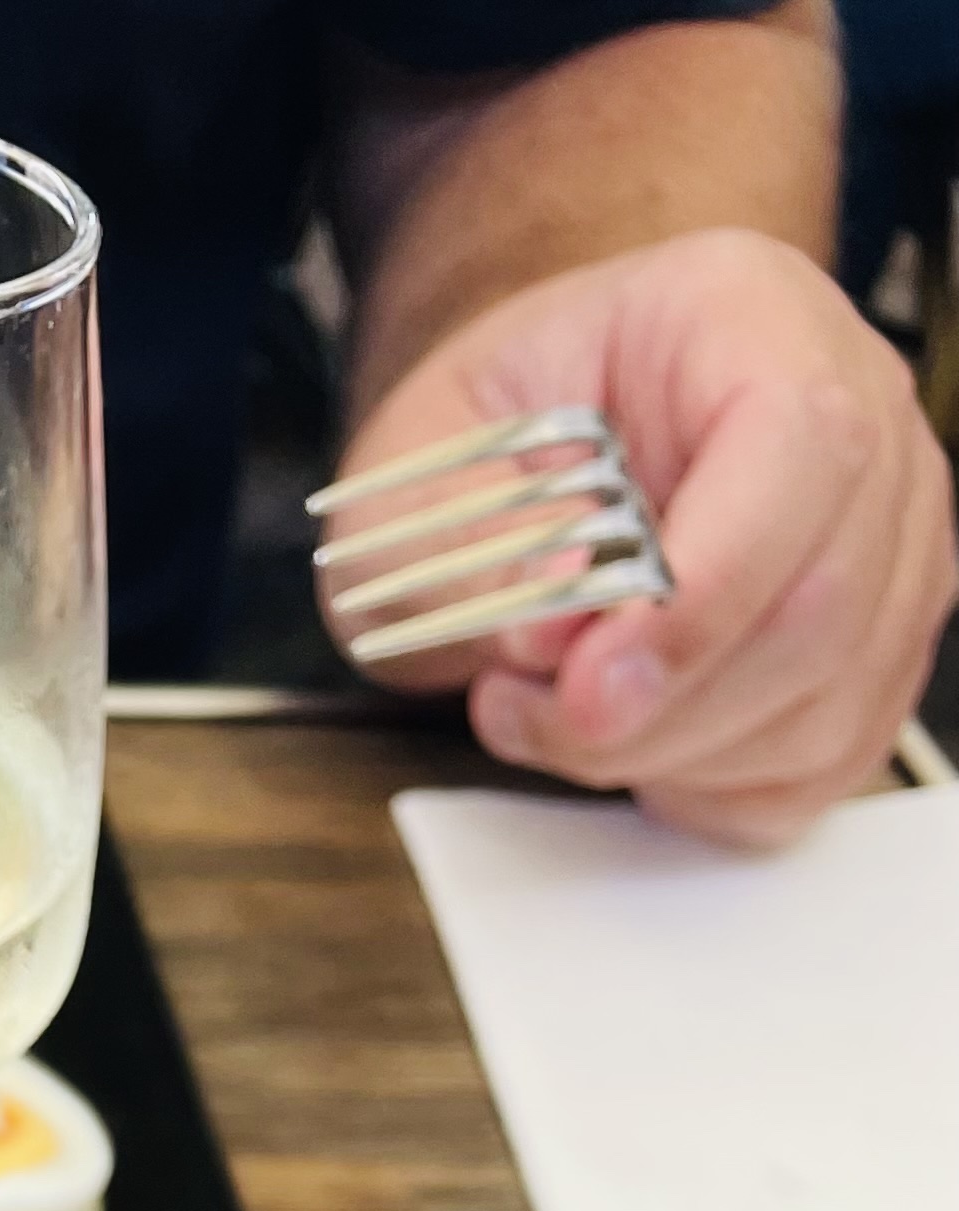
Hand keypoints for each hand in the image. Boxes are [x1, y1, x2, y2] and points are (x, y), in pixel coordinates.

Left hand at [332, 229, 956, 845]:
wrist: (546, 432)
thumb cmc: (506, 423)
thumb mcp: (427, 448)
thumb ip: (472, 534)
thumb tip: (551, 617)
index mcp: (750, 316)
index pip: (799, 444)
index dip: (703, 590)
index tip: (589, 684)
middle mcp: (859, 414)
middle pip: (821, 604)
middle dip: (659, 708)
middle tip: (531, 712)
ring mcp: (890, 538)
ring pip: (822, 705)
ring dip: (663, 754)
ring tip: (548, 711)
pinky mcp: (877, 645)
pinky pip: (817, 763)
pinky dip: (707, 788)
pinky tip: (629, 742)